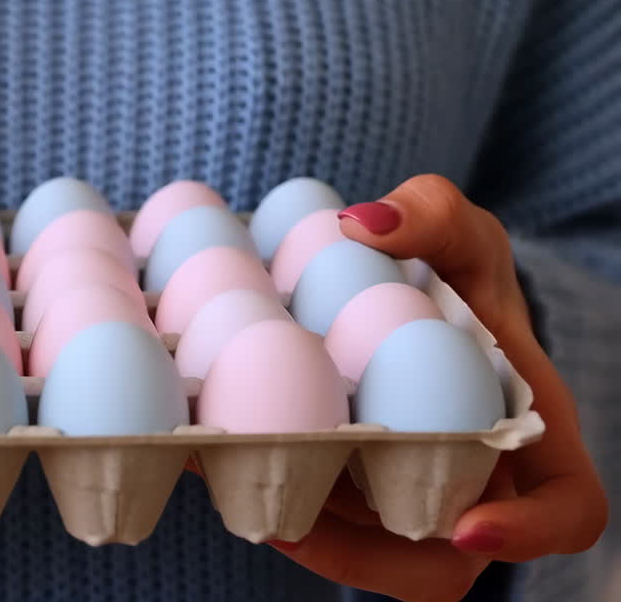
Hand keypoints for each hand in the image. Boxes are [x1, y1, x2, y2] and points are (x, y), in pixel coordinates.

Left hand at [264, 174, 606, 600]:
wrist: (396, 287)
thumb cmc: (452, 266)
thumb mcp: (456, 228)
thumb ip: (432, 213)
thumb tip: (364, 226)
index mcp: (526, 428)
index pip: (566, 508)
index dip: (529, 532)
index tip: (466, 525)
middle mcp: (471, 477)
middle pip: (443, 558)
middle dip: (368, 555)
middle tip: (294, 522)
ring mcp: (406, 489)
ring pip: (364, 548)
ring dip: (299, 530)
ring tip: (228, 482)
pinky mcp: (347, 489)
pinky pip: (313, 515)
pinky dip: (263, 491)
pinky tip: (205, 454)